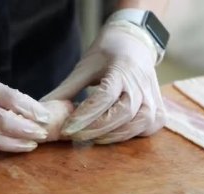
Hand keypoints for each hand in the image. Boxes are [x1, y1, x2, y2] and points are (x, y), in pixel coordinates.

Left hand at [41, 21, 165, 143]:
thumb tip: (44, 111)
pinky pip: (147, 129)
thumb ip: (67, 90)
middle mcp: (142, 85)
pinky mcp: (159, 110)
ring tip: (89, 138)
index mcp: (123, 69)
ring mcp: (154, 98)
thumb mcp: (85, 67)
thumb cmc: (107, 54)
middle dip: (95, 129)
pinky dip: (129, 135)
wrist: (135, 44)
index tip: (66, 128)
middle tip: (74, 137)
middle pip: (122, 114)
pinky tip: (111, 135)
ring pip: (137, 125)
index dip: (85, 115)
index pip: (104, 97)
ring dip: (111, 136)